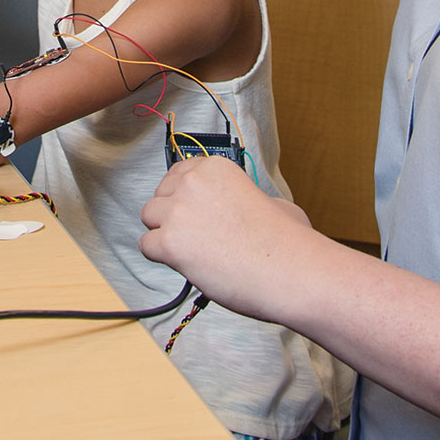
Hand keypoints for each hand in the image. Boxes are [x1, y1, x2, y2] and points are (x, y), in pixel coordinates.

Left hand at [139, 157, 321, 323]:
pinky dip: (164, 258)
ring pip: (149, 217)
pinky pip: (147, 246)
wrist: (292, 271)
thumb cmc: (289, 242)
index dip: (184, 196)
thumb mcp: (271, 201)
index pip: (178, 174)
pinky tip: (189, 264)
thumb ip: (245, 197)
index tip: (194, 211)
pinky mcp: (170, 242)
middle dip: (172, 215)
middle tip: (196, 236)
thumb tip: (241, 206)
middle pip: (160, 195)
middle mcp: (193, 183)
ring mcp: (179, 211)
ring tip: (194, 252)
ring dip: (165, 234)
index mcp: (215, 168)